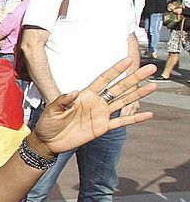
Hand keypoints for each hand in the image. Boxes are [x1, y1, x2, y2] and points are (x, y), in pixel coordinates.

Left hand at [32, 59, 155, 155]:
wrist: (48, 141)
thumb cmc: (48, 123)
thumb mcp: (52, 109)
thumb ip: (63, 100)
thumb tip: (75, 91)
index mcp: (85, 95)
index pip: (104, 79)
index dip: (116, 70)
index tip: (128, 59)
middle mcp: (96, 102)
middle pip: (119, 88)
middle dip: (134, 78)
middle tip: (150, 68)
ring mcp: (101, 114)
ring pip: (124, 101)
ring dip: (139, 94)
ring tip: (154, 86)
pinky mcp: (102, 127)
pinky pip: (122, 122)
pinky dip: (135, 119)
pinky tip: (149, 114)